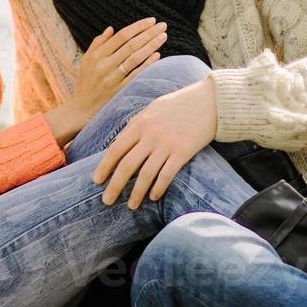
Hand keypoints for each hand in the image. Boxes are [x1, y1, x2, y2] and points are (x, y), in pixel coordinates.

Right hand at [69, 17, 167, 120]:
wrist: (83, 108)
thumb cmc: (86, 82)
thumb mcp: (86, 60)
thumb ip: (98, 43)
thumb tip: (111, 29)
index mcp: (97, 55)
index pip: (121, 36)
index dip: (137, 27)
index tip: (151, 20)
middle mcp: (105, 65)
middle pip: (131, 45)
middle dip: (148, 33)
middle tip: (163, 25)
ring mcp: (113, 78)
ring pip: (135, 58)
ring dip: (151, 45)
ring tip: (163, 36)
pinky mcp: (119, 90)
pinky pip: (136, 74)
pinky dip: (147, 64)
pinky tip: (157, 55)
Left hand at [92, 76, 218, 208]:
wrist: (210, 100)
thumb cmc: (180, 104)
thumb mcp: (153, 108)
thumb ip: (137, 124)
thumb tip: (122, 140)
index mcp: (140, 123)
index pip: (116, 148)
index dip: (104, 166)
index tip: (96, 181)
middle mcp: (150, 135)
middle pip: (127, 165)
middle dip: (115, 185)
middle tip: (106, 201)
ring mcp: (167, 144)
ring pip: (146, 174)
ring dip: (136, 193)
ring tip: (131, 206)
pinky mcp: (183, 152)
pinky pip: (166, 175)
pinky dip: (158, 188)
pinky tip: (153, 197)